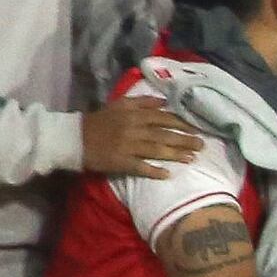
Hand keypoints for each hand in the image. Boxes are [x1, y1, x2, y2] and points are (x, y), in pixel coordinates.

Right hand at [76, 94, 198, 177]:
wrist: (74, 137)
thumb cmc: (100, 120)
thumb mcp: (120, 105)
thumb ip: (143, 102)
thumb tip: (165, 102)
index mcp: (134, 115)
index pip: (164, 118)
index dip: (182, 124)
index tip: (198, 128)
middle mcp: (133, 129)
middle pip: (164, 135)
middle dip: (185, 140)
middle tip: (202, 146)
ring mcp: (127, 146)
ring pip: (156, 150)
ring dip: (176, 155)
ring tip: (192, 159)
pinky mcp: (120, 161)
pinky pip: (140, 167)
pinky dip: (154, 171)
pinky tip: (168, 175)